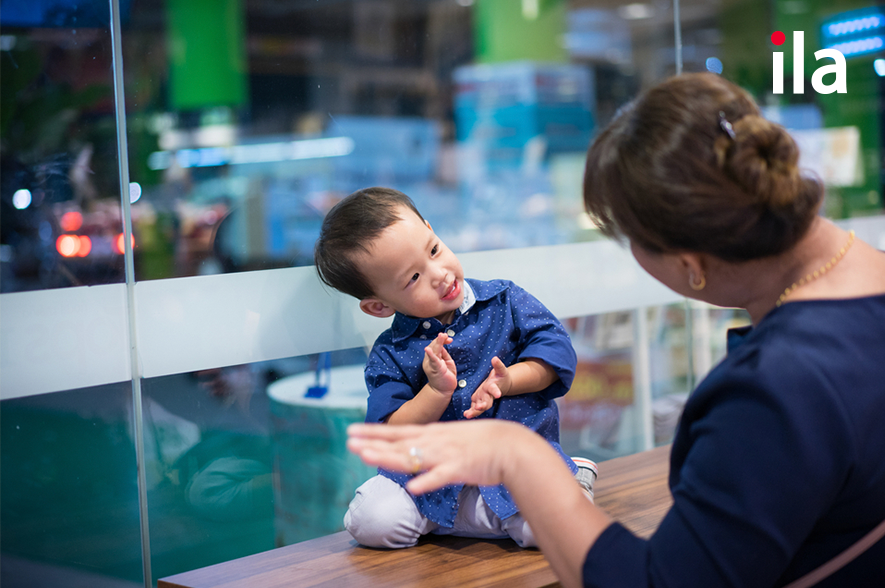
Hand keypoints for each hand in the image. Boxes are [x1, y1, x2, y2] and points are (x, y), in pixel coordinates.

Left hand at [347, 420, 522, 493]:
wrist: (511, 445)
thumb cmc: (483, 443)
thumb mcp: (452, 438)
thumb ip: (432, 447)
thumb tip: (415, 458)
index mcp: (433, 434)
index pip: (398, 433)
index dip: (374, 432)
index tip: (352, 431)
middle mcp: (434, 441)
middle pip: (398, 444)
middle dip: (373, 443)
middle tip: (349, 442)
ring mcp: (445, 454)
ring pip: (412, 457)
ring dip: (388, 456)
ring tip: (366, 456)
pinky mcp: (460, 468)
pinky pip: (440, 476)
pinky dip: (426, 482)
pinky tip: (412, 488)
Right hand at [422, 333, 456, 395]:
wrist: (443, 390)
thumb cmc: (445, 376)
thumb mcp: (447, 362)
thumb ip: (444, 353)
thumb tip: (444, 343)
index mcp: (433, 357)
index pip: (436, 345)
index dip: (442, 340)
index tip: (449, 339)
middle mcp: (429, 360)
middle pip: (434, 346)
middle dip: (440, 340)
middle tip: (445, 335)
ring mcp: (431, 364)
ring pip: (434, 351)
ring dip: (438, 343)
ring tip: (441, 336)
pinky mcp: (434, 369)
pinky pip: (432, 361)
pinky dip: (431, 355)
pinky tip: (429, 350)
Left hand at [463, 356, 509, 418]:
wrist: (502, 385)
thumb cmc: (501, 376)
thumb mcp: (501, 370)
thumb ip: (498, 365)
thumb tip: (495, 358)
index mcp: (494, 386)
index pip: (495, 389)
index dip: (496, 391)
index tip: (498, 394)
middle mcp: (489, 395)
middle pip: (487, 402)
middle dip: (483, 405)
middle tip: (479, 407)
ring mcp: (484, 399)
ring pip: (480, 407)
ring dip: (475, 411)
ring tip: (468, 415)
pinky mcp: (478, 401)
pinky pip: (475, 408)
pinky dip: (471, 412)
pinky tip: (466, 415)